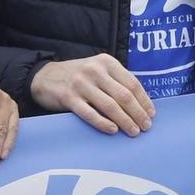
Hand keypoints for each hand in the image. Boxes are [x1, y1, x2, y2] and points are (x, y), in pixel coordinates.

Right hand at [30, 54, 155, 135]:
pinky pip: (90, 113)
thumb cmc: (78, 76)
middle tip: (146, 126)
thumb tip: (141, 103)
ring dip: (125, 121)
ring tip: (133, 131)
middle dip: (138, 113)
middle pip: (124, 95)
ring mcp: (81, 84)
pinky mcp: (68, 98)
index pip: (132, 83)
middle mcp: (95, 71)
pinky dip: (103, 123)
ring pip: (110, 106)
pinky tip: (113, 130)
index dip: (144, 101)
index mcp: (107, 62)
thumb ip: (116, 80)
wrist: (43, 76)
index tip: (151, 114)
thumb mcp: (99, 69)